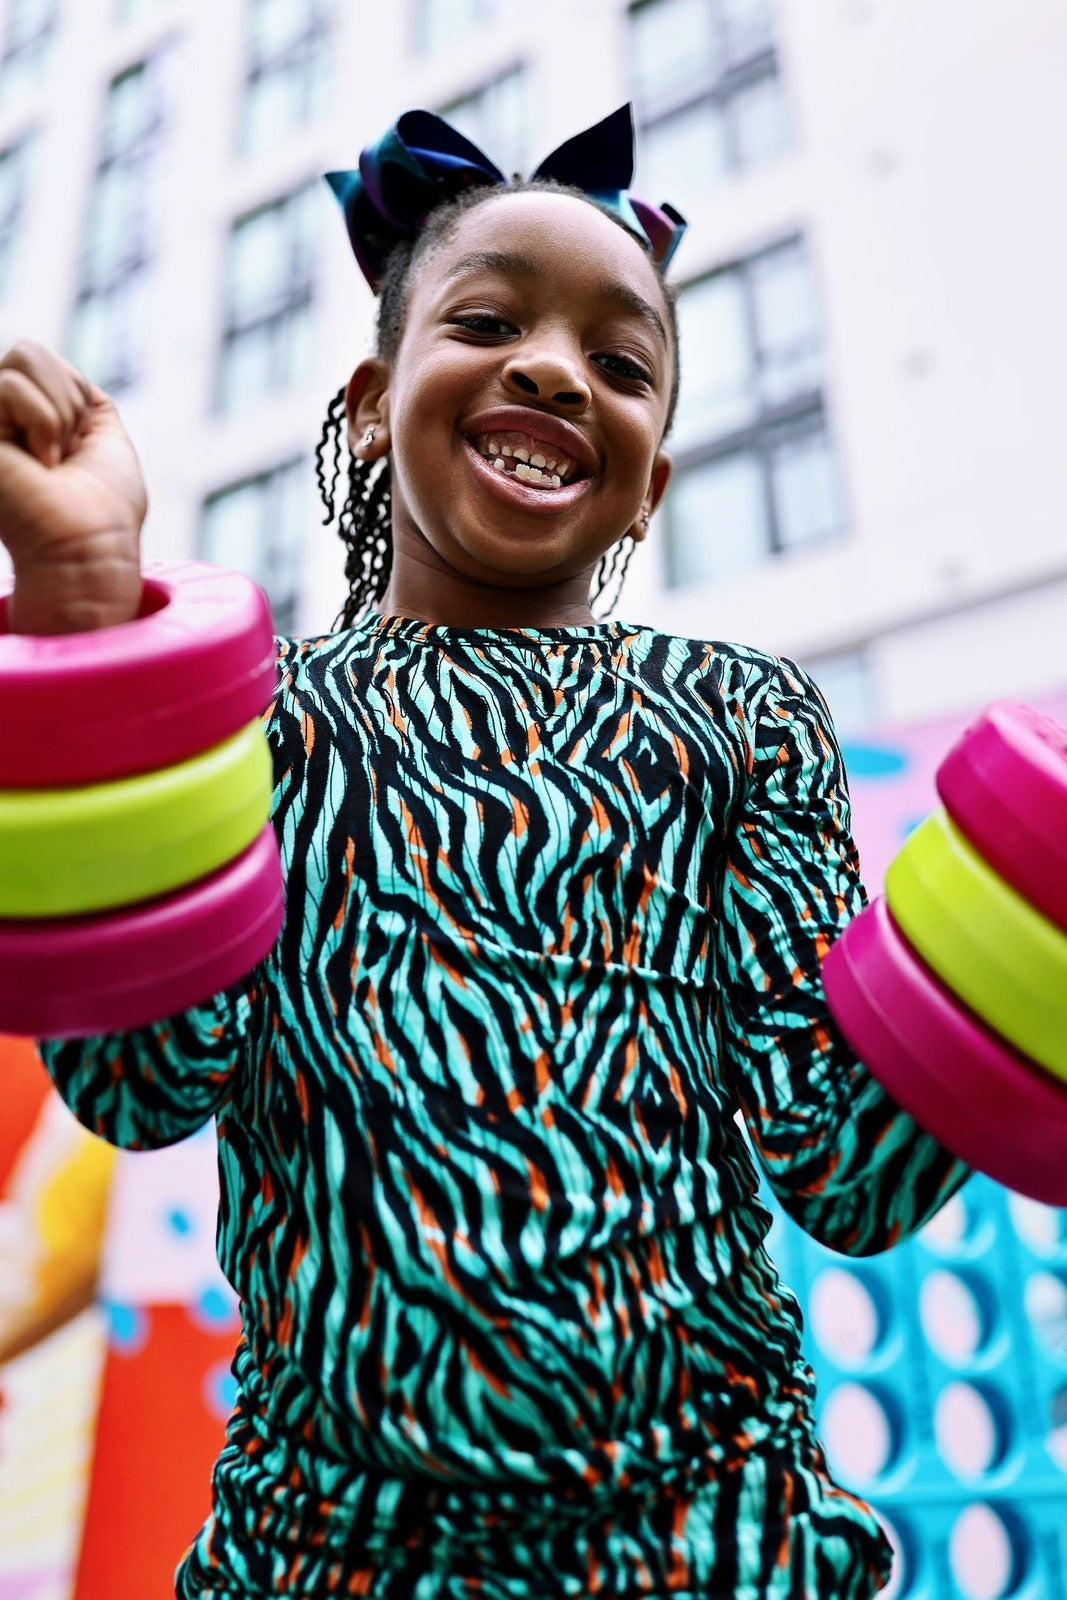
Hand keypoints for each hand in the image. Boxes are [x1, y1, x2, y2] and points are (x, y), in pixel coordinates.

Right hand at [0, 341, 146, 632]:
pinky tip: (40, 463)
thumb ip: (81, 398)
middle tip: (67, 452)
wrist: (90, 547)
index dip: (76, 395)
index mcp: (25, 421)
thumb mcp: (104, 438)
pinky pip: (11, 386)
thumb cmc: (106, 508)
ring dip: (58, 412)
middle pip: (28, 351)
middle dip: (67, 398)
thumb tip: (61, 372)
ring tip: (52, 458)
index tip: (81, 446)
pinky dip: (44, 422)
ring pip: (21, 356)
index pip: (44, 361)